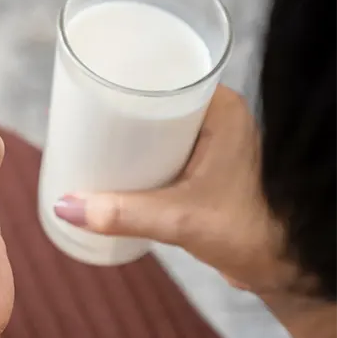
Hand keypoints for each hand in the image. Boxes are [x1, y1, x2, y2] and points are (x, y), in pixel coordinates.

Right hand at [55, 86, 336, 335]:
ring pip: (156, 124)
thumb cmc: (248, 232)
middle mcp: (216, 117)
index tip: (92, 85)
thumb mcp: (179, 218)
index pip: (167, 75)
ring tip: (86, 135)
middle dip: (117, 107)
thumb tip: (65, 206)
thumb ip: (123, 214)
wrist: (278, 267)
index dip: (128, 76)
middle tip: (80, 114)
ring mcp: (209, 141)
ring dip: (125, 131)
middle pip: (155, 100)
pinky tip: (111, 159)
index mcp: (221, 110)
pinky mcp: (201, 165)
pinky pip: (161, 145)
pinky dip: (136, 151)